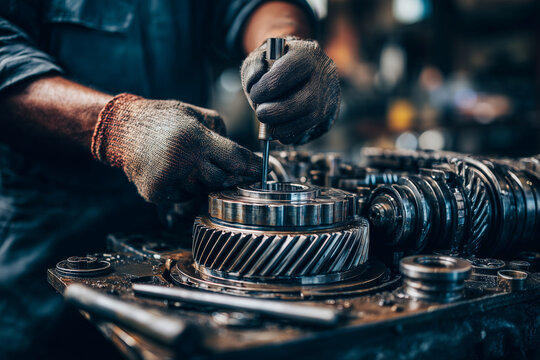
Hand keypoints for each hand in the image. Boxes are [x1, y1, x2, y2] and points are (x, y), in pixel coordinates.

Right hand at [92, 94, 261, 202]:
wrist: (123, 129)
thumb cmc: (165, 119)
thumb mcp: (197, 115)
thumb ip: (222, 135)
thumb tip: (245, 157)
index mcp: (196, 139)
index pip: (236, 159)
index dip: (252, 167)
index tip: (261, 171)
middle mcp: (183, 162)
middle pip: (223, 180)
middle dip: (226, 175)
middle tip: (219, 165)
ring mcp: (168, 181)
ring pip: (202, 191)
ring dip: (201, 181)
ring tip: (186, 162)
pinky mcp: (156, 194)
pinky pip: (183, 198)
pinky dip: (183, 188)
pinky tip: (171, 172)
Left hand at [241, 37, 340, 144]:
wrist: (303, 69)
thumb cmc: (278, 63)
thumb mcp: (263, 56)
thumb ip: (254, 67)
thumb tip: (254, 85)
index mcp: (306, 54)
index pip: (287, 73)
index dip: (266, 88)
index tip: (254, 94)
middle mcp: (322, 74)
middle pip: (305, 100)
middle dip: (276, 111)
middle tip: (261, 113)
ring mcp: (327, 95)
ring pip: (310, 117)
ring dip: (283, 126)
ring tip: (268, 122)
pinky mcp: (326, 112)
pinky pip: (309, 128)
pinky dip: (290, 133)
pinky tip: (277, 129)